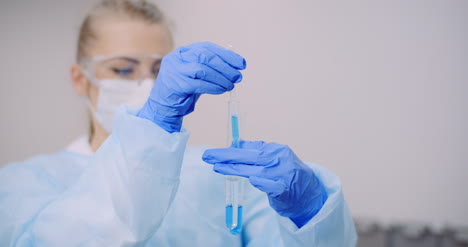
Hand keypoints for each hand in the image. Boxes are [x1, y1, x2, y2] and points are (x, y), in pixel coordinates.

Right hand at [137, 42, 246, 132]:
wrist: (163, 107)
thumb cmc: (183, 90)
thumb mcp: (197, 75)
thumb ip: (211, 68)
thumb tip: (235, 66)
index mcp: (183, 52)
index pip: (207, 48)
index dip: (226, 55)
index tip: (241, 63)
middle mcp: (177, 58)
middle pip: (205, 56)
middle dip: (225, 66)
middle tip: (237, 76)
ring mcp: (174, 70)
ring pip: (202, 69)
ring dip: (220, 77)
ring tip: (231, 85)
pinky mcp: (175, 84)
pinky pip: (197, 84)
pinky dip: (213, 87)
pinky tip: (221, 90)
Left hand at [202, 141, 327, 227]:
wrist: (310, 194)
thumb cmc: (287, 175)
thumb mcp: (274, 159)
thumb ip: (257, 152)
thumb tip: (236, 144)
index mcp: (276, 149)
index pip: (249, 148)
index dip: (230, 151)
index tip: (215, 153)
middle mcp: (279, 159)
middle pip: (249, 156)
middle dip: (226, 156)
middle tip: (208, 156)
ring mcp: (282, 174)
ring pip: (254, 170)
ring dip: (234, 168)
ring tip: (217, 167)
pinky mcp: (285, 189)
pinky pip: (270, 185)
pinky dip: (261, 182)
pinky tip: (251, 179)